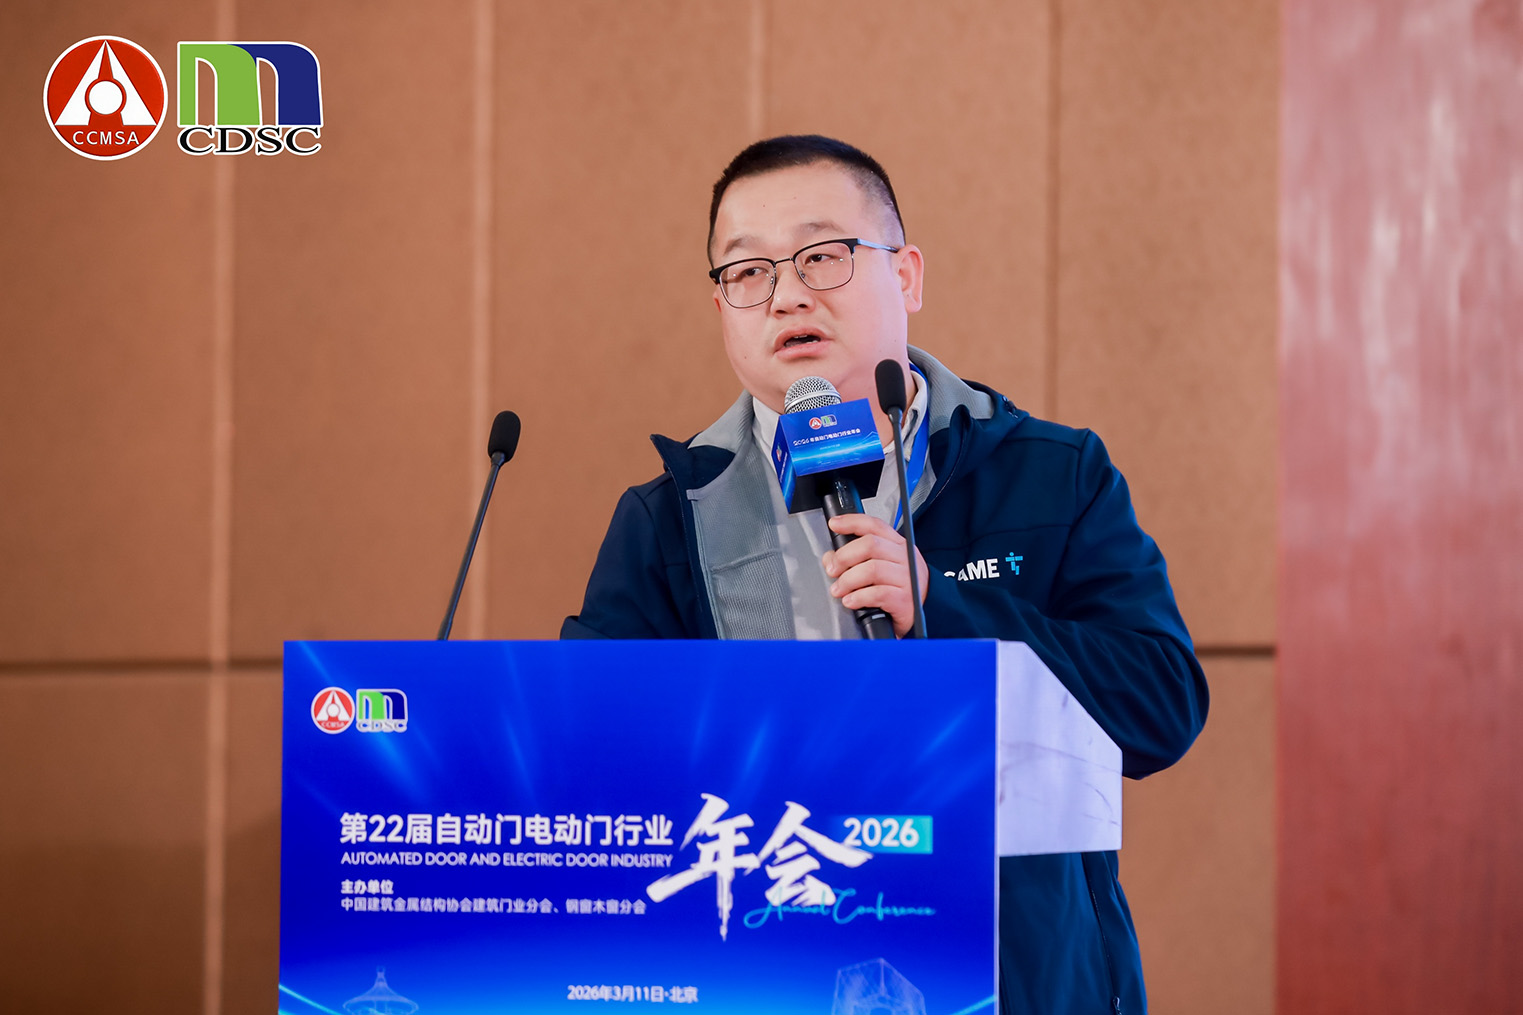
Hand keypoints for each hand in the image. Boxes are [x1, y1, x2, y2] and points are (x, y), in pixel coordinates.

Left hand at [821, 514, 928, 637]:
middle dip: (844, 556)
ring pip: (872, 569)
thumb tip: (831, 558)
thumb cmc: (900, 588)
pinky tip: (851, 601)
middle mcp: (905, 558)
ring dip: (848, 580)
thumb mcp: (882, 567)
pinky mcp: (905, 599)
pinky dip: (858, 597)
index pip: (874, 525)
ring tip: (839, 589)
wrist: (926, 611)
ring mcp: (907, 578)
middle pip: (870, 545)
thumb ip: (857, 558)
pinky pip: (877, 594)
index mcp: (898, 545)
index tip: (834, 524)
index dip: (852, 522)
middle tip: (833, 570)